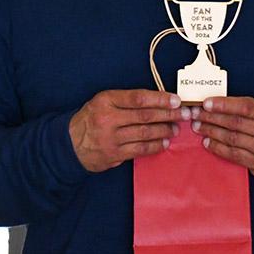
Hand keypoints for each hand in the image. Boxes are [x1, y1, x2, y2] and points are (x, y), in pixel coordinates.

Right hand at [69, 89, 189, 171]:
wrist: (69, 143)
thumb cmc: (91, 118)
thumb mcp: (104, 101)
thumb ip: (126, 100)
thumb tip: (158, 100)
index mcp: (107, 100)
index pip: (138, 98)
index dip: (160, 98)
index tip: (176, 99)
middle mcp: (108, 118)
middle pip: (145, 116)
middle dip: (168, 115)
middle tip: (184, 114)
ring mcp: (111, 138)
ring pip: (144, 133)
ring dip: (164, 131)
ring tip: (176, 128)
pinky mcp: (114, 154)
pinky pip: (139, 150)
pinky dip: (154, 146)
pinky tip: (164, 142)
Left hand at [191, 96, 253, 179]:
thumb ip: (248, 106)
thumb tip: (217, 103)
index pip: (244, 107)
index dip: (223, 104)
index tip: (206, 103)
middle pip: (235, 123)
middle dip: (211, 118)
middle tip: (196, 114)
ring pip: (232, 139)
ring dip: (211, 132)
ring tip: (198, 127)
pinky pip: (234, 155)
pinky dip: (218, 148)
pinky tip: (208, 142)